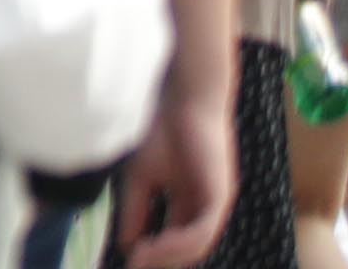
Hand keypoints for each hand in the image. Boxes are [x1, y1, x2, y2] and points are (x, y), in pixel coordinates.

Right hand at [113, 79, 239, 268]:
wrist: (181, 95)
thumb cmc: (161, 127)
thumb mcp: (140, 176)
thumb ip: (135, 209)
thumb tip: (127, 245)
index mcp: (189, 200)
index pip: (173, 237)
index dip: (152, 251)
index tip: (129, 261)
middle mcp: (206, 205)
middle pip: (187, 246)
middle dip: (161, 259)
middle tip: (136, 266)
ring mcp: (216, 202)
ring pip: (197, 244)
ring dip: (168, 255)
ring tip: (141, 259)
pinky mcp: (221, 195)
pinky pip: (203, 229)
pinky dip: (180, 241)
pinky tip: (156, 244)